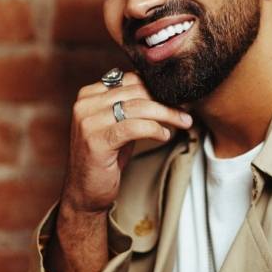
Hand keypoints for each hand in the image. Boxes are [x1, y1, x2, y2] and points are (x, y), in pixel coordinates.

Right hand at [60, 72, 192, 213]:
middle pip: (135, 92)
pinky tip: (164, 135)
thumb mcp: (117, 123)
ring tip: (183, 121)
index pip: (129, 79)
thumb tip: (164, 88)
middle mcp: (85, 104)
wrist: (85, 192)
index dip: (156, 86)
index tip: (177, 96)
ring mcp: (88, 122)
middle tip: (185, 109)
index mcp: (89, 95)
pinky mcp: (96, 140)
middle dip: (165, 99)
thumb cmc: (106, 156)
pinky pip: (133, 127)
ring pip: (137, 108)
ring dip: (166, 114)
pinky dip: (154, 129)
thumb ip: (131, 104)